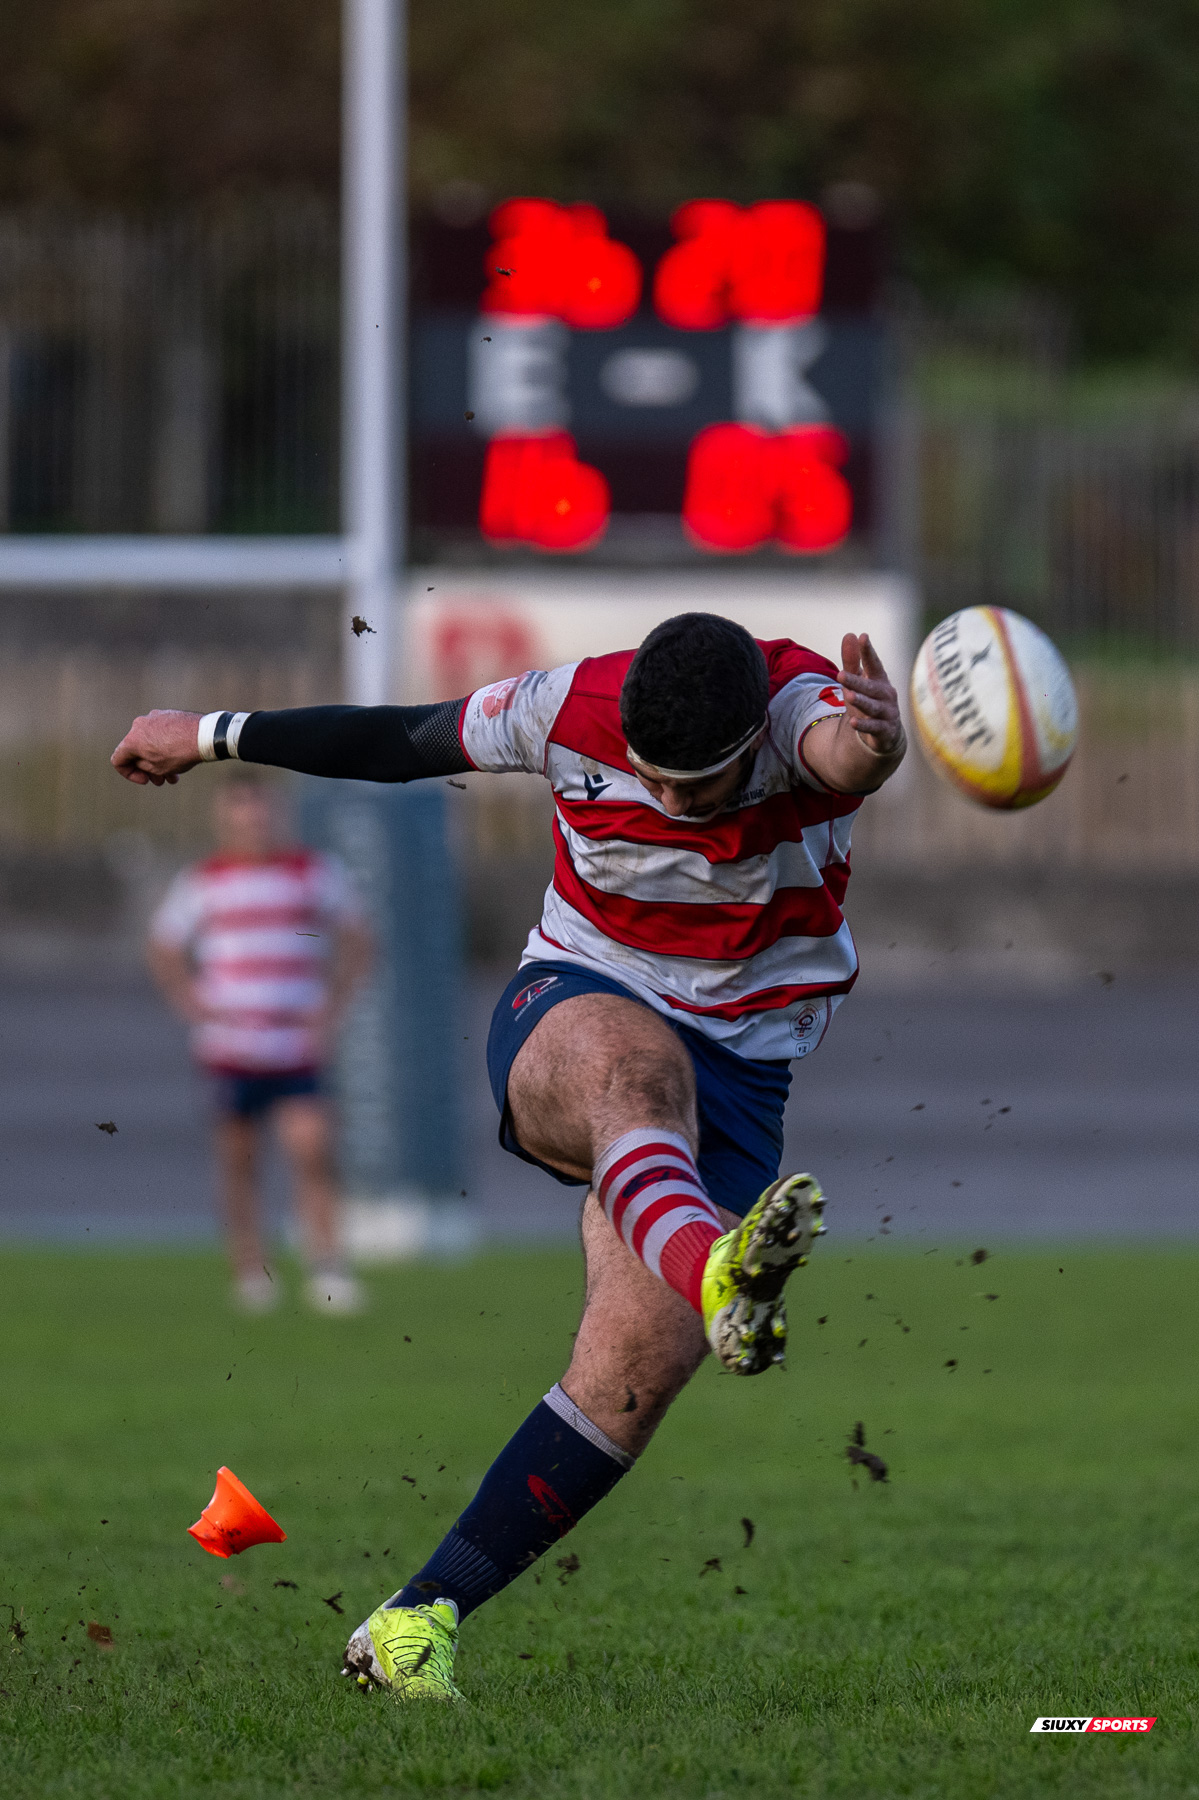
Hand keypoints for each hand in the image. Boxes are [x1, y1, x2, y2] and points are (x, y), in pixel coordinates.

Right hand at [111, 710, 203, 784]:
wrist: (204, 735)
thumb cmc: (180, 754)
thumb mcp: (157, 768)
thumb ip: (142, 765)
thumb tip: (140, 760)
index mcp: (132, 739)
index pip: (118, 760)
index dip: (129, 774)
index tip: (145, 780)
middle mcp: (139, 725)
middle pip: (137, 751)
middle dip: (148, 769)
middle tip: (161, 781)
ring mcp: (153, 717)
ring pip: (150, 743)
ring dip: (159, 760)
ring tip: (173, 775)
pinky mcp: (167, 715)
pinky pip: (160, 734)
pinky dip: (165, 747)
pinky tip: (179, 758)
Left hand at [838, 633, 903, 757]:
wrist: (885, 734)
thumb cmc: (870, 701)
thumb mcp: (859, 681)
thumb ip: (852, 661)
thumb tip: (850, 634)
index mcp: (880, 680)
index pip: (874, 664)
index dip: (868, 652)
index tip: (863, 637)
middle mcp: (886, 695)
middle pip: (870, 687)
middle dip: (855, 681)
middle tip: (840, 675)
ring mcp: (887, 713)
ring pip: (872, 707)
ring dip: (861, 701)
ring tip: (848, 696)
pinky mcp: (884, 731)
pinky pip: (874, 728)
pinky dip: (864, 726)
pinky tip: (853, 723)